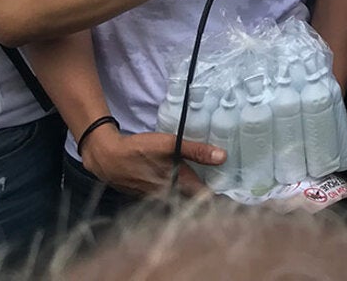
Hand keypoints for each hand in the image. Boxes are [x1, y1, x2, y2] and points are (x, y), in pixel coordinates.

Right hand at [81, 125, 218, 196]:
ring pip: (180, 200)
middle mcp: (168, 196)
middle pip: (193, 201)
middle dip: (209, 200)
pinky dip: (177, 193)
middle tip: (229, 194)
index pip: (205, 198)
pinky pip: (168, 197)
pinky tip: (182, 184)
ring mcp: (156, 198)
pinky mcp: (147, 195)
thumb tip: (223, 157)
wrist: (107, 158)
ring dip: (193, 198)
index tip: (238, 198)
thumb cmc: (139, 150)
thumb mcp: (169, 145)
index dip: (221, 199)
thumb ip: (196, 151)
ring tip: (212, 192)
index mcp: (177, 185)